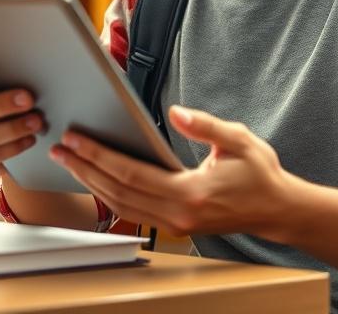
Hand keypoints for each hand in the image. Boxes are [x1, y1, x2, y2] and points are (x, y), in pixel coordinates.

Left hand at [50, 105, 293, 237]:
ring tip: (70, 161)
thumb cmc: (261, 175)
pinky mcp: (174, 225)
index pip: (131, 173)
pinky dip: (110, 194)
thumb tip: (176, 112)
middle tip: (60, 148)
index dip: (99, 155)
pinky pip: (133, 211)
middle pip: (117, 192)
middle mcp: (177, 215)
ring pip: (121, 205)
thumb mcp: (238, 141)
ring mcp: (175, 225)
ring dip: (92, 182)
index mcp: (190, 193)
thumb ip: (205, 126)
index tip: (76, 140)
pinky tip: (97, 178)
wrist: (278, 211)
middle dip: (85, 168)